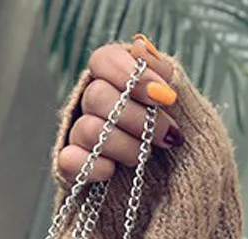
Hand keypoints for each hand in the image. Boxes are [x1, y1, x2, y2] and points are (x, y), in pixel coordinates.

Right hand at [56, 35, 181, 184]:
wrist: (172, 182)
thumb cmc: (173, 137)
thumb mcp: (177, 103)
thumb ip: (162, 72)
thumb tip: (141, 46)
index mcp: (112, 78)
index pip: (104, 60)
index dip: (133, 76)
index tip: (166, 96)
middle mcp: (90, 102)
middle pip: (98, 97)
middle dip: (139, 119)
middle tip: (167, 136)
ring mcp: (79, 134)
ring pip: (89, 130)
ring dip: (126, 146)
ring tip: (146, 155)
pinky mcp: (74, 167)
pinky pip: (70, 161)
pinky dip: (96, 167)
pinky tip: (114, 171)